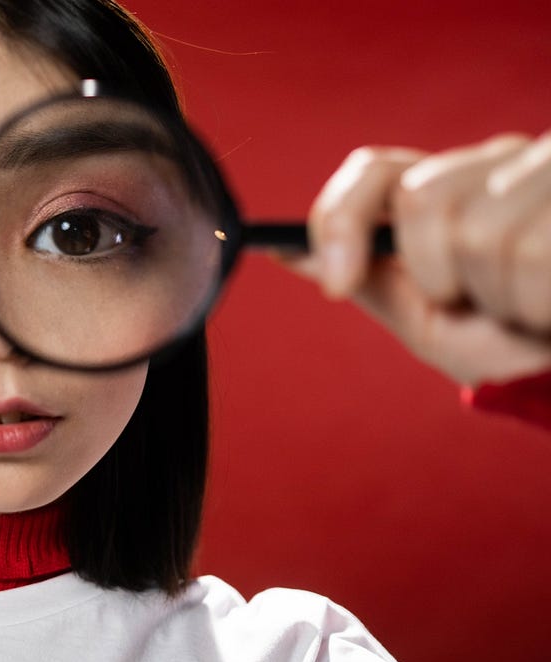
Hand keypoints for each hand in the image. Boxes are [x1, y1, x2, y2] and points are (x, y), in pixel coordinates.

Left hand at [295, 132, 550, 385]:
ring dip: (496, 296)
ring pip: (475, 232)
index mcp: (454, 187)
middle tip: (477, 303)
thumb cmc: (511, 349)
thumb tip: (284, 250)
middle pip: (418, 198)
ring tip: (528, 308)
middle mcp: (501, 164)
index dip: (340, 221)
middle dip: (434, 275)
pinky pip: (530, 254)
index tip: (336, 286)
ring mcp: (548, 171)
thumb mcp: (426, 318)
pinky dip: (537, 303)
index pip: (375, 171)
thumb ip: (367, 276)